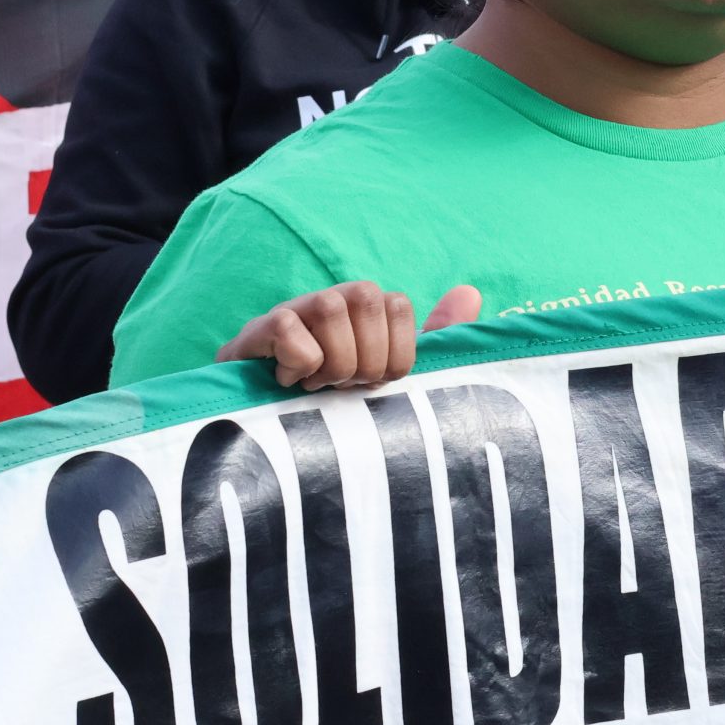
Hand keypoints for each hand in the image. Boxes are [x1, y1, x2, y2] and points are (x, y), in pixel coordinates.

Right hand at [217, 282, 483, 389]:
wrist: (267, 432)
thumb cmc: (336, 403)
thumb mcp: (390, 376)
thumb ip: (434, 338)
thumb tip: (470, 293)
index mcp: (365, 310)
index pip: (399, 304)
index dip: (396, 355)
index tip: (377, 383)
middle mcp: (330, 300)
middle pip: (368, 297)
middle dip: (366, 360)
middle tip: (345, 387)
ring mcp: (291, 311)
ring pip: (330, 306)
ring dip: (332, 362)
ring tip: (318, 386)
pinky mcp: (255, 332)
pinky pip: (287, 325)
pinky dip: (299, 362)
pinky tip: (288, 382)